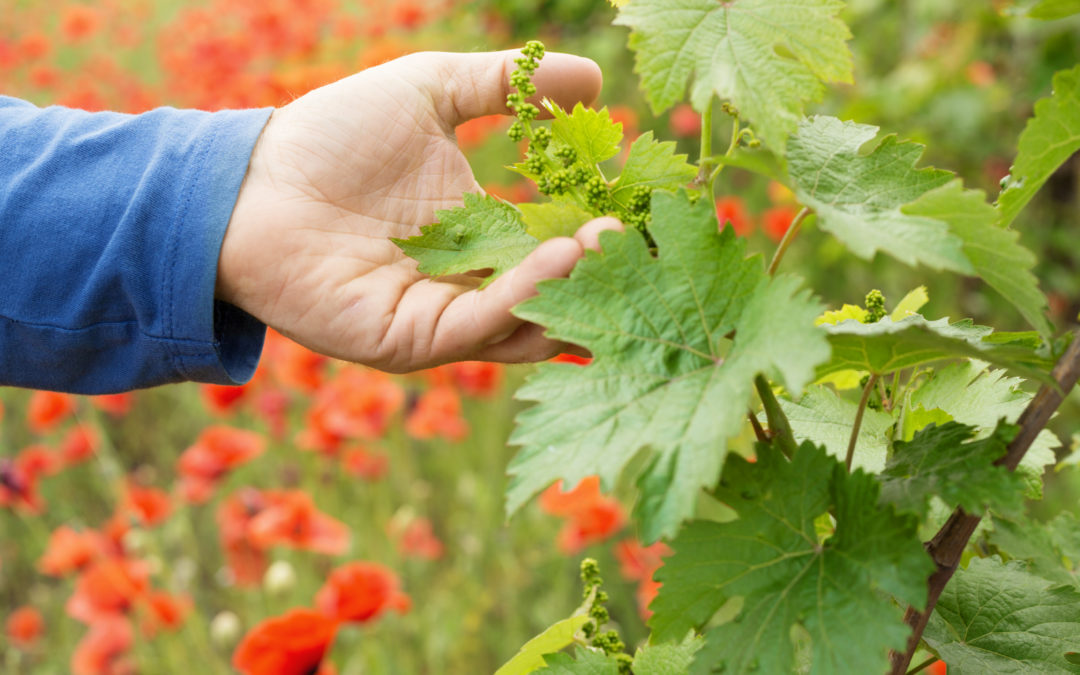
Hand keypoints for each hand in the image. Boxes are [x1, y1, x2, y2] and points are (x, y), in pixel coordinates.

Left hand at [217, 50, 619, 371]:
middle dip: (599, 266)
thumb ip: (507, 84)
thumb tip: (595, 76)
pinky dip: (522, 295)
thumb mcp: (432, 92)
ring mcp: (445, 318)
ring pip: (527, 316)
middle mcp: (473, 282)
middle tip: (643, 231)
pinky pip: (478, 325)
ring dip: (572, 284)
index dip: (602, 223)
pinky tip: (557, 254)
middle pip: (555, 289)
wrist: (251, 180)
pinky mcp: (412, 341)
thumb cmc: (333, 136)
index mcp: (485, 233)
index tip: (648, 199)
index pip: (561, 239)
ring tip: (610, 239)